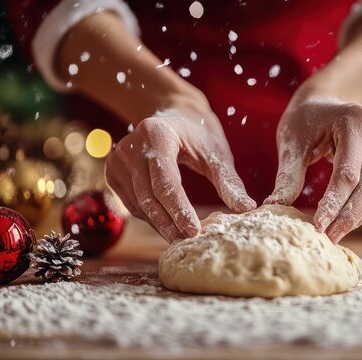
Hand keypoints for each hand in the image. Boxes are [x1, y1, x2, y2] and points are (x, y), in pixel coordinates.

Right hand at [105, 97, 255, 241]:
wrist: (173, 114)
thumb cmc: (198, 133)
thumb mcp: (217, 153)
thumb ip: (229, 181)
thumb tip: (247, 208)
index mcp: (155, 134)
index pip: (166, 181)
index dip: (179, 209)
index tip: (194, 231)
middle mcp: (130, 146)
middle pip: (149, 196)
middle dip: (169, 223)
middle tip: (188, 243)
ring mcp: (117, 159)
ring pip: (139, 204)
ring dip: (160, 224)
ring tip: (181, 239)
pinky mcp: (113, 172)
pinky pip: (132, 203)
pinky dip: (151, 217)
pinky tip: (168, 226)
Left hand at [265, 97, 361, 242]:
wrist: (325, 101)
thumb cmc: (304, 120)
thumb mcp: (292, 143)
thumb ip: (288, 175)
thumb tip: (275, 208)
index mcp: (354, 119)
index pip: (347, 173)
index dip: (333, 204)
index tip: (317, 227)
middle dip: (348, 216)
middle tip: (329, 238)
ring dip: (358, 217)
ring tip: (335, 234)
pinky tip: (344, 221)